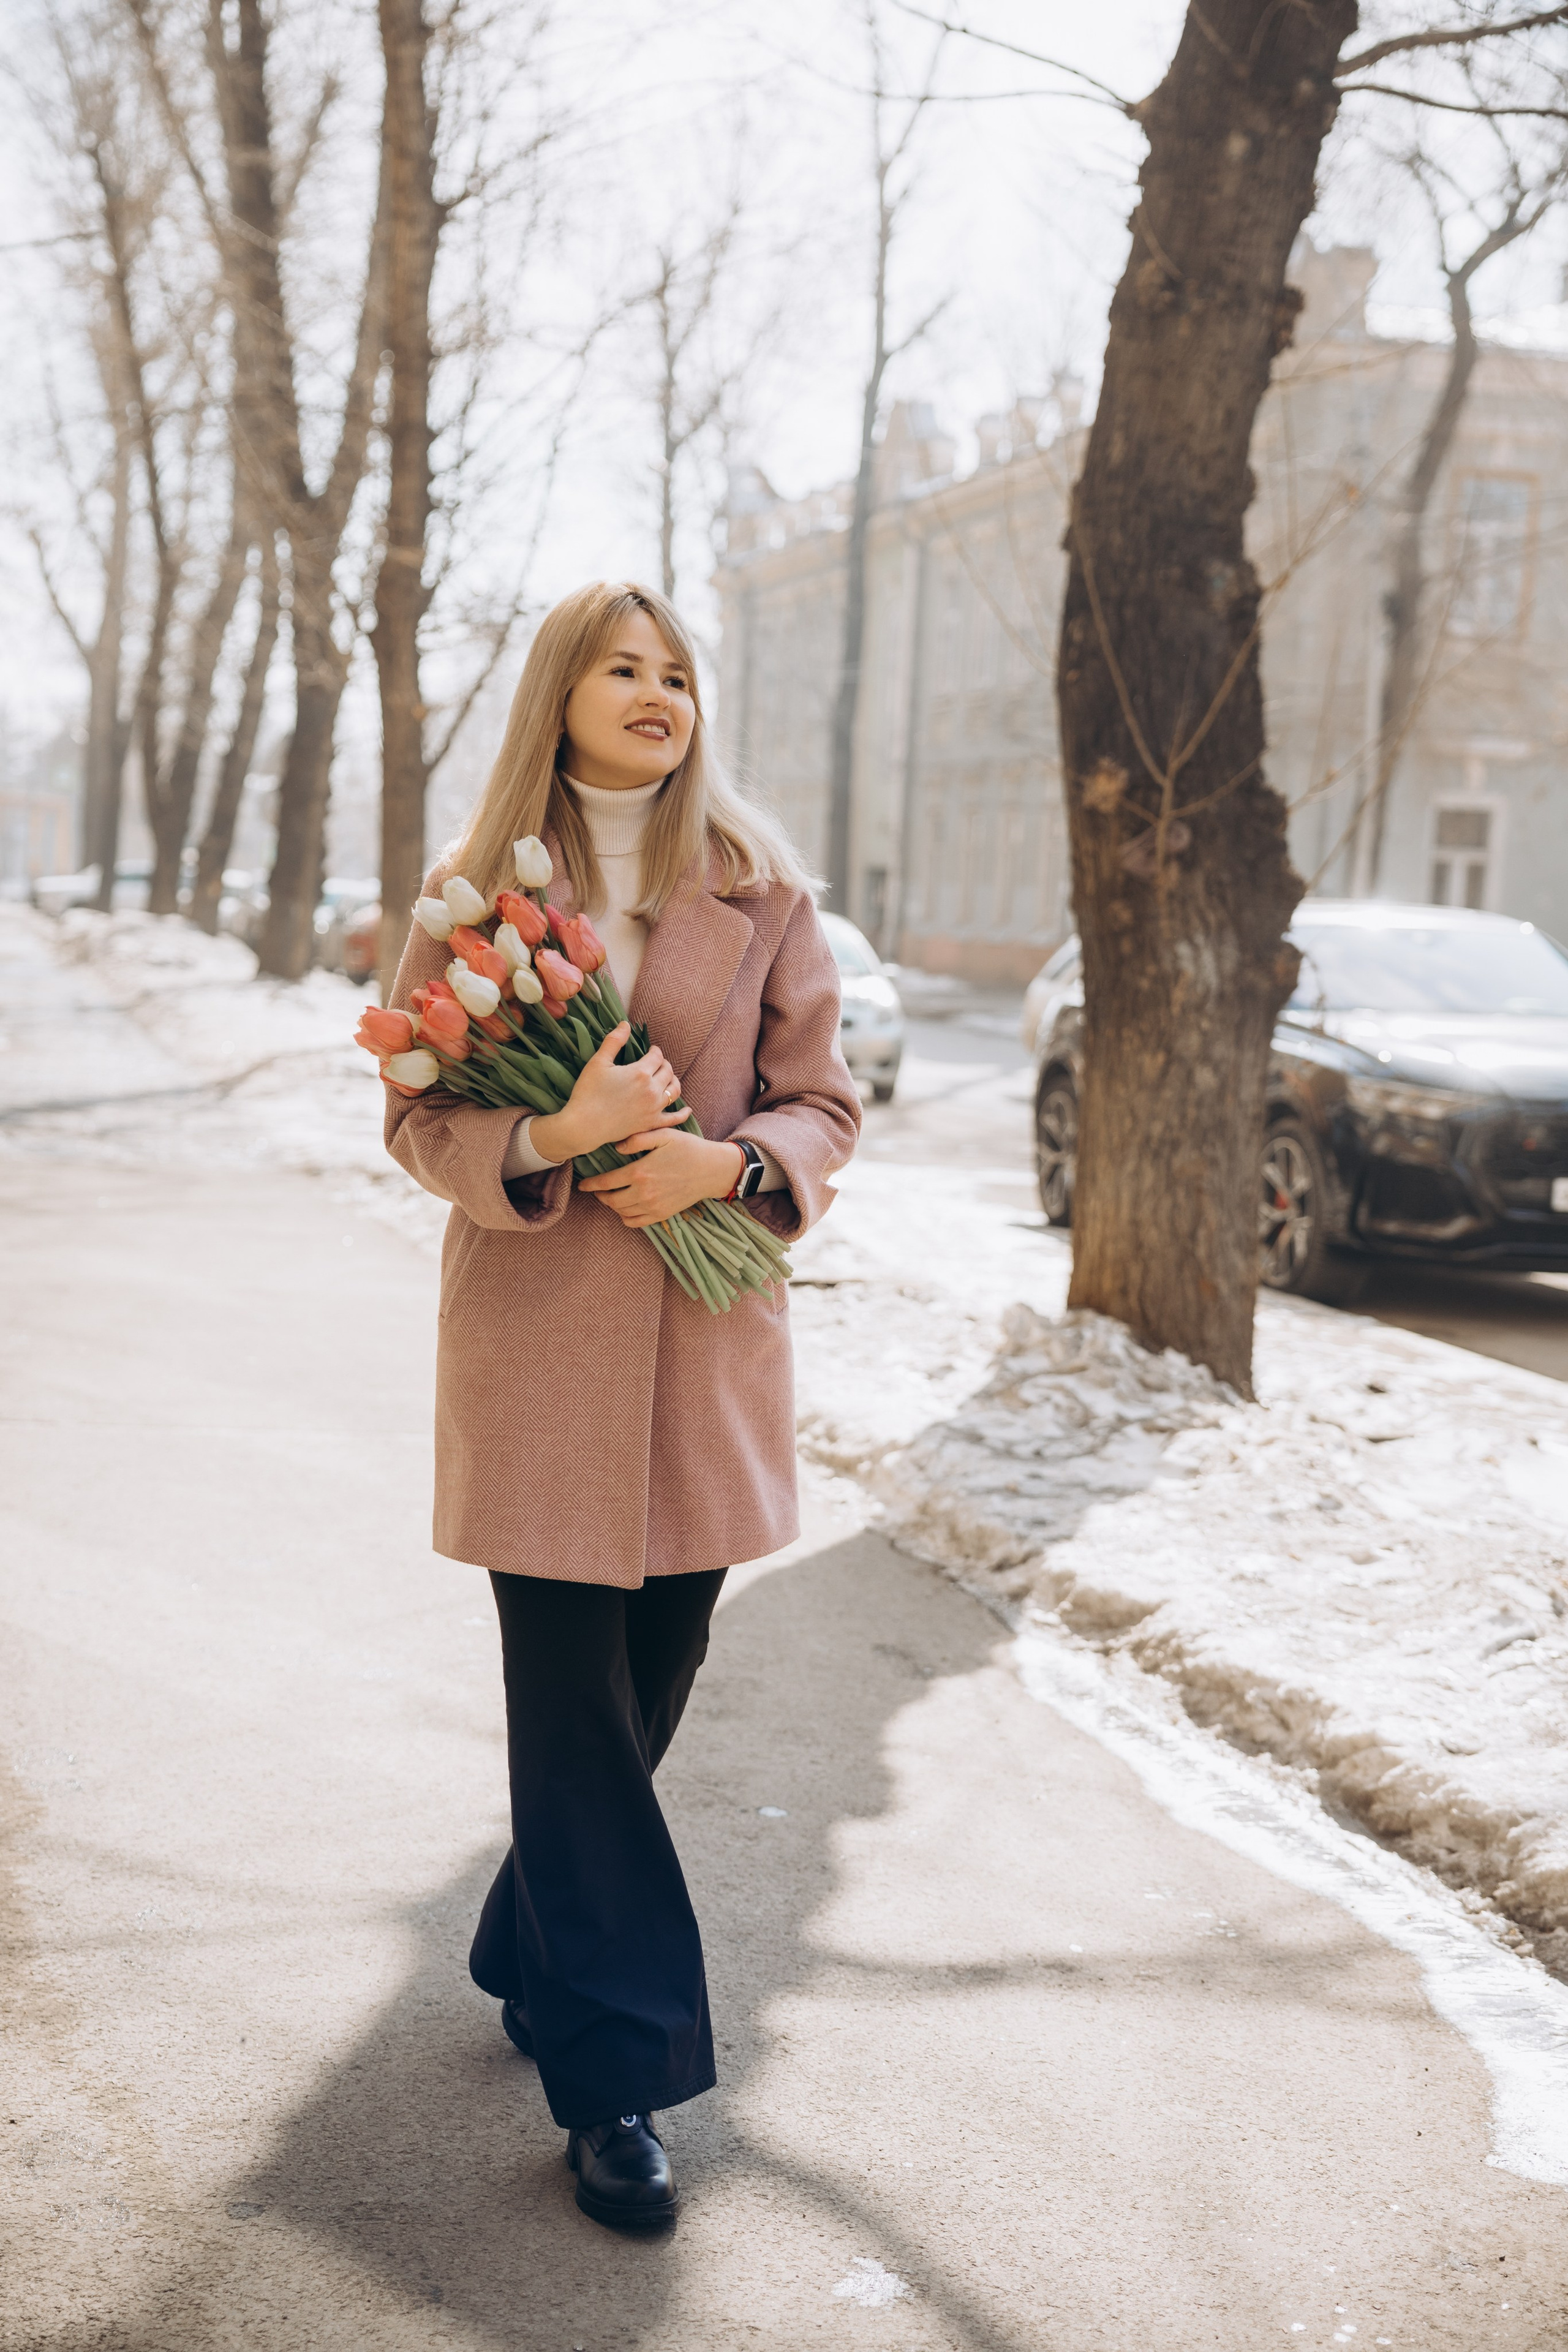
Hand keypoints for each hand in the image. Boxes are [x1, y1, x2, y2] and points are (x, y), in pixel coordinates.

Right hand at [529, 1023, 687, 1162]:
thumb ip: (614, 1041)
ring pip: (674, 1091)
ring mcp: (654, 1108)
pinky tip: (687, 1110)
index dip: (655, 1051)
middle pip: (668, 1071)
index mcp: (640, 1072)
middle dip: (664, 1064)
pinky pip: (674, 1119)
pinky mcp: (651, 1124)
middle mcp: (652, 1090)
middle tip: (657, 1063)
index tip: (651, 1050)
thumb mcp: (598, 1062)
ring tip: (667, 1078)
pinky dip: (683, 1114)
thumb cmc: (588, 1092)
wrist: (584, 1125)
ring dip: (673, 1082)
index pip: (657, 1056)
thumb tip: (626, 1024)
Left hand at [578, 1131, 744, 1227]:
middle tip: (595, 1190)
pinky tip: (625, 1208)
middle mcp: (643, 1193)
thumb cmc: (688, 1148)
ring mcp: (653, 1206)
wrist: (712, 1169)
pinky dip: (626, 1218)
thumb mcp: (663, 1135)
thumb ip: (637, 1138)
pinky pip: (635, 1223)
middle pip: (610, 1200)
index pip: (605, 1182)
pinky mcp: (662, 1215)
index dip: (590, 1184)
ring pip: (621, 1212)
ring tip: (610, 1196)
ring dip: (612, 1205)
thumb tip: (616, 1148)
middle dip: (599, 1195)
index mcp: (640, 1172)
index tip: (582, 1184)